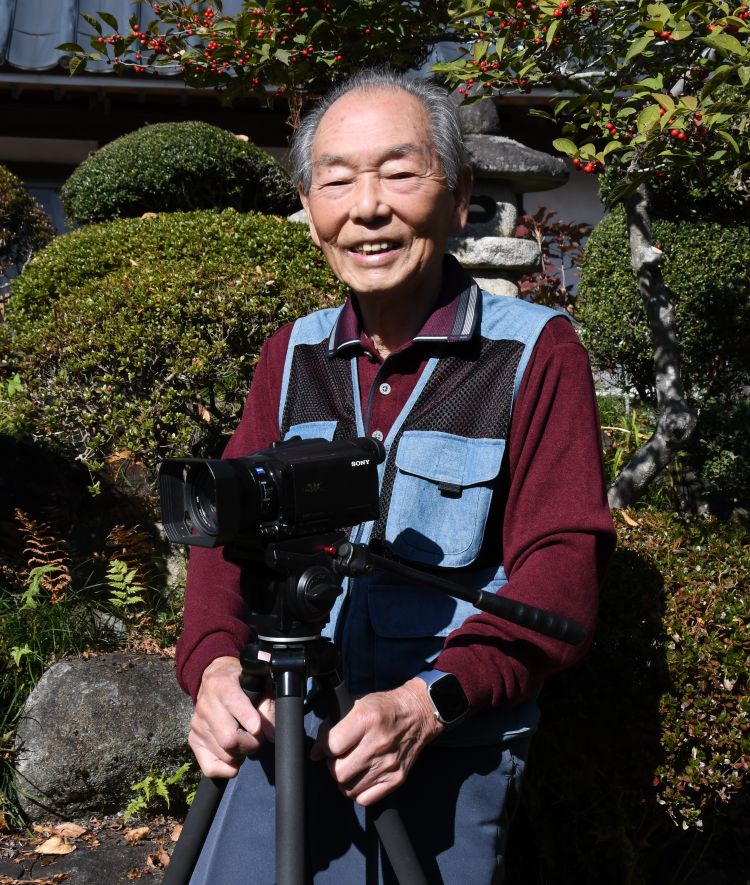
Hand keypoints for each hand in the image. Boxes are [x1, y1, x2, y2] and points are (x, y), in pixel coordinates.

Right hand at [188, 656, 275, 777]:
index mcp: (221, 685)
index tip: (258, 729)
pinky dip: (227, 768)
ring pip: (224, 755)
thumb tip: (271, 735)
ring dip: (241, 754)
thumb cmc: (243, 682)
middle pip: (229, 739)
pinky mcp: (193, 740)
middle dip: (250, 744)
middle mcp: (205, 705)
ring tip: (244, 741)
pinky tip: (234, 754)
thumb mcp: (259, 683)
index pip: (234, 706)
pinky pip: (211, 768)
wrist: (216, 679)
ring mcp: (197, 725)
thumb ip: (268, 707)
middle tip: (257, 738)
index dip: (250, 721)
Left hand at [309, 677, 443, 805]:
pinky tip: (360, 777)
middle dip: (332, 765)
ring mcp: (388, 764)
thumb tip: (315, 752)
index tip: (327, 745)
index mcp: (366, 719)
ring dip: (344, 779)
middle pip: (338, 771)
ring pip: (348, 788)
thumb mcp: (357, 704)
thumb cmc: (385, 707)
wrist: (418, 714)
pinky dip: (358, 792)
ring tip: (350, 766)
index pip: (331, 745)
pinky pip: (365, 799)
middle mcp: (377, 743)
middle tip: (338, 757)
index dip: (323, 747)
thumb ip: (334, 725)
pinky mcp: (397, 779)